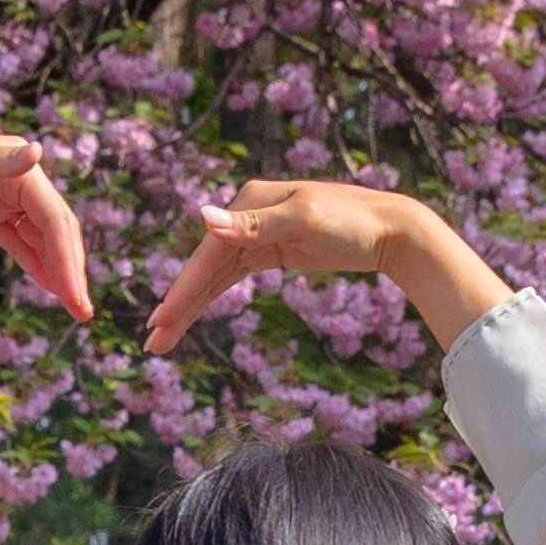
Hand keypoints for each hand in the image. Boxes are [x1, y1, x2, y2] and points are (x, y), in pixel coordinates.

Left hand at [0, 125, 94, 319]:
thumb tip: (37, 150)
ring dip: (57, 269)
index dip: (69, 260)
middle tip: (83, 312)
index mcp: (18, 165)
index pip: (55, 219)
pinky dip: (33, 260)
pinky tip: (46, 284)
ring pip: (40, 236)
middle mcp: (17, 176)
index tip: (75, 299)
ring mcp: (0, 193)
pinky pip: (18, 237)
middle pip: (55, 228)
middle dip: (71, 269)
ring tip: (72, 306)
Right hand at [145, 178, 509, 356]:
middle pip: (205, 267)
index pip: (208, 254)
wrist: (392, 229)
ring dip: (190, 305)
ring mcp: (258, 232)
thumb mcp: (303, 220)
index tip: (161, 322)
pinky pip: (233, 276)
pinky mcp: (272, 249)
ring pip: (216, 276)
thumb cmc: (352, 221)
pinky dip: (213, 295)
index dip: (183, 290)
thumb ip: (252, 224)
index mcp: (248, 200)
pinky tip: (193, 313)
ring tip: (164, 338)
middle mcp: (246, 213)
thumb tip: (203, 218)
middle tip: (153, 343)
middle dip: (179, 305)